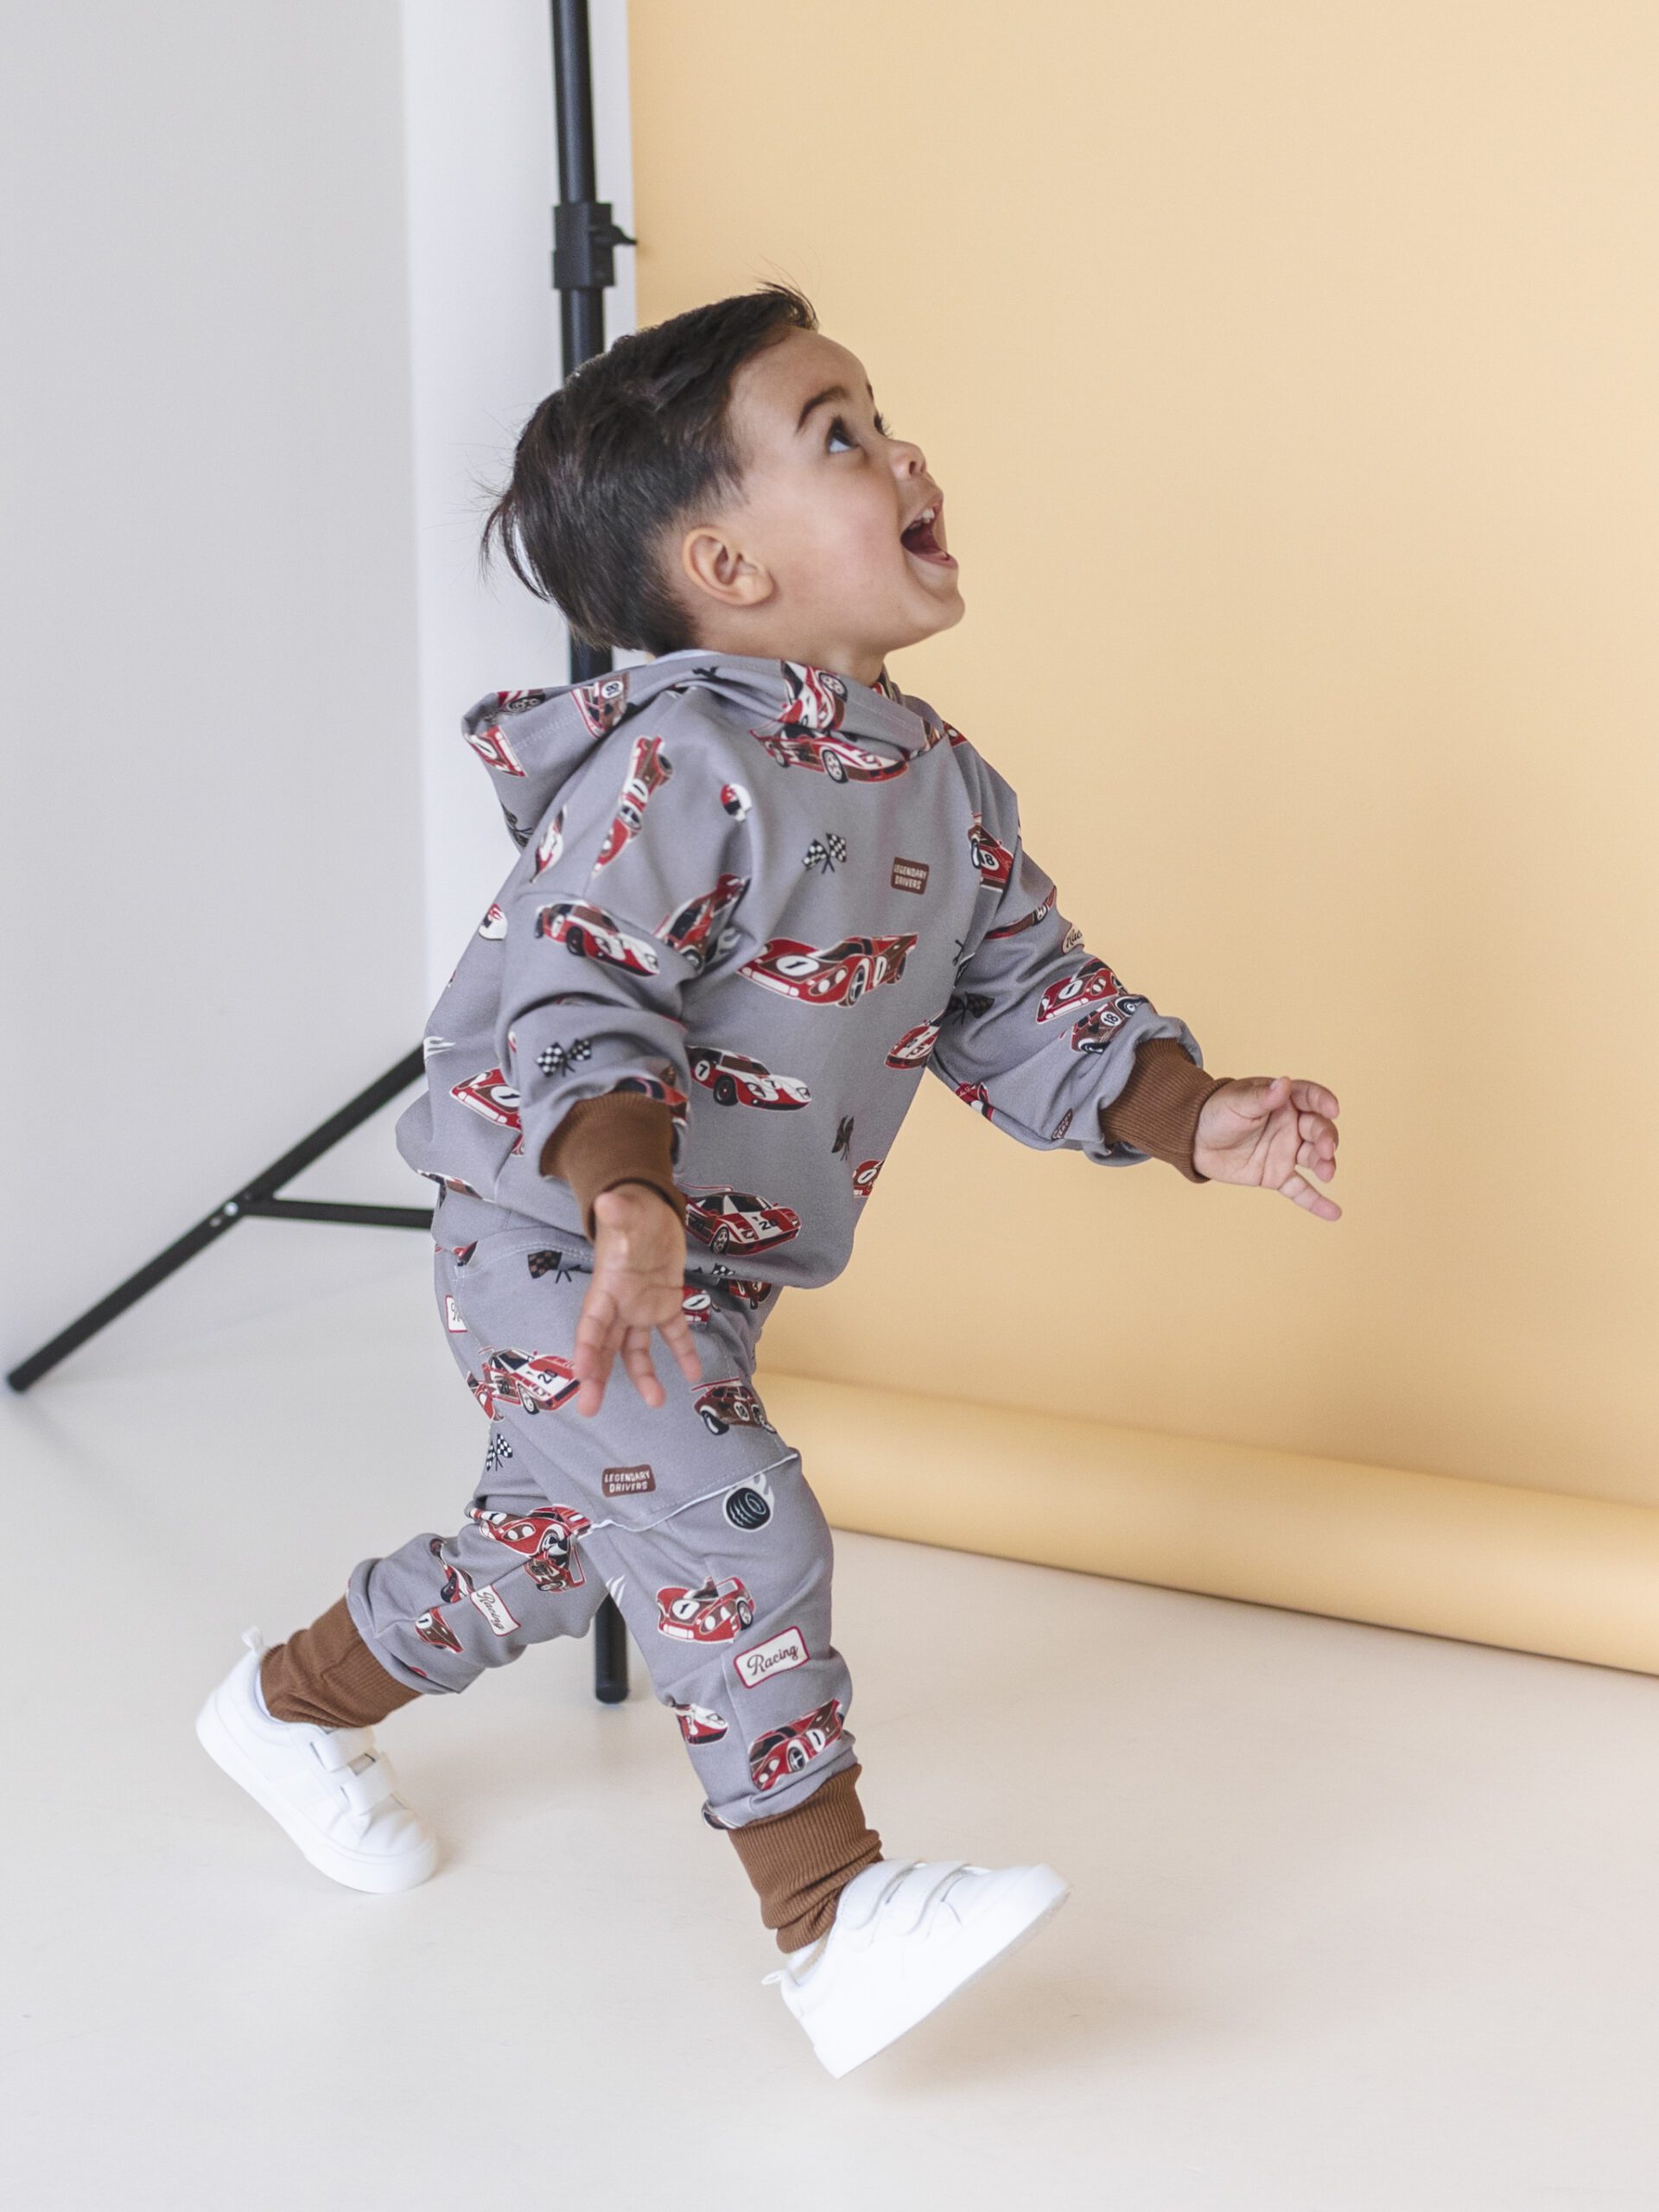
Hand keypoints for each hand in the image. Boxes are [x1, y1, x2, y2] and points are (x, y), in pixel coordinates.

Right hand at [572, 1183, 704, 1416]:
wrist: (650, 1210)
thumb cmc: (632, 1212)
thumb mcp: (628, 1211)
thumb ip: (619, 1212)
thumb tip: (606, 1202)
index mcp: (606, 1287)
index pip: (591, 1323)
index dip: (586, 1349)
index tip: (582, 1375)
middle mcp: (620, 1305)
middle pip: (605, 1346)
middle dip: (598, 1377)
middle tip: (590, 1409)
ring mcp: (641, 1308)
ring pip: (636, 1348)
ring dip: (643, 1375)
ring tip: (656, 1401)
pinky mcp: (665, 1304)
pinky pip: (673, 1334)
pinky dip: (683, 1352)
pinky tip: (694, 1374)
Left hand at [1192, 1076, 1341, 1220]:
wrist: (1193, 1141)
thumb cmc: (1216, 1112)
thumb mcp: (1237, 1102)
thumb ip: (1262, 1097)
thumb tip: (1283, 1082)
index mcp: (1284, 1101)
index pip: (1311, 1097)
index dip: (1324, 1102)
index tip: (1332, 1109)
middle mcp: (1291, 1126)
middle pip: (1318, 1129)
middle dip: (1326, 1138)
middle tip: (1325, 1150)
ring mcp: (1286, 1152)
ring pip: (1314, 1158)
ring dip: (1325, 1164)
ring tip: (1327, 1173)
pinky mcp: (1277, 1176)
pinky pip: (1300, 1190)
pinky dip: (1316, 1201)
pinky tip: (1333, 1212)